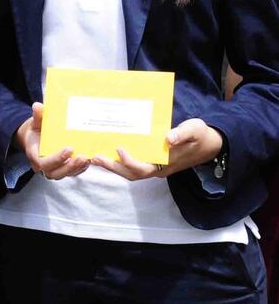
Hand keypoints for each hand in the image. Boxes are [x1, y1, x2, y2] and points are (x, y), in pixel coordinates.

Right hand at [16, 102, 89, 179]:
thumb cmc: (36, 131)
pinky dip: (81, 168)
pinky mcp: (63, 169)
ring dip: (77, 168)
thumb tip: (38, 106)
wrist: (36, 138)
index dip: (57, 159)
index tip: (69, 149)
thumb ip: (38, 116)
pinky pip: (72, 172)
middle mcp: (43, 166)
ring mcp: (54, 169)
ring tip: (87, 158)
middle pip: (56, 173)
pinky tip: (88, 160)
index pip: (44, 163)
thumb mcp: (35, 123)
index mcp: (34, 155)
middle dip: (70, 167)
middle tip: (82, 157)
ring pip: (65, 174)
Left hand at [92, 118, 222, 179]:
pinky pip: (132, 164)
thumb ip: (182, 133)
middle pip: (132, 173)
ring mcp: (153, 166)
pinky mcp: (150, 160)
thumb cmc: (200, 135)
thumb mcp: (194, 130)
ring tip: (94, 157)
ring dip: (112, 165)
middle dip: (113, 167)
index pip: (144, 168)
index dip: (130, 161)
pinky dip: (118, 161)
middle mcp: (157, 168)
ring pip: (129, 171)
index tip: (119, 148)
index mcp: (167, 164)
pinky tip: (105, 151)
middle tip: (95, 157)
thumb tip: (169, 138)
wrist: (208, 143)